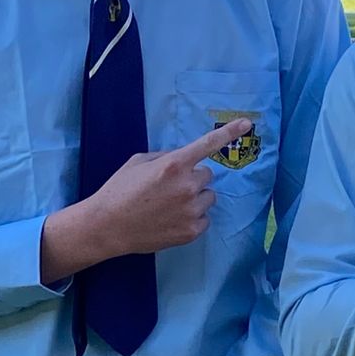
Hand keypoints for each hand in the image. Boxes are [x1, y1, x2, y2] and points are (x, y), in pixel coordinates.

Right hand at [89, 118, 250, 254]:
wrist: (107, 226)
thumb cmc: (119, 190)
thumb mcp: (138, 162)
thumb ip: (165, 157)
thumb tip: (183, 159)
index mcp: (173, 164)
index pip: (208, 145)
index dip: (229, 132)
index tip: (247, 123)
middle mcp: (187, 186)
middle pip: (207, 175)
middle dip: (192, 178)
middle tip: (169, 187)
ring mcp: (191, 210)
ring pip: (208, 197)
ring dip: (195, 198)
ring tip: (169, 205)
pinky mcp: (192, 231)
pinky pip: (204, 218)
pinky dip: (192, 217)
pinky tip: (171, 219)